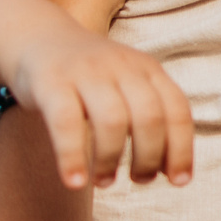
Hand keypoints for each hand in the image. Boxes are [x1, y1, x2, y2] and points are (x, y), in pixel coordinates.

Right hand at [8, 27, 199, 191]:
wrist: (38, 38)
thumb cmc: (90, 79)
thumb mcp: (127, 87)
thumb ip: (149, 120)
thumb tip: (168, 171)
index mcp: (147, 69)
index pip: (177, 110)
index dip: (182, 149)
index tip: (178, 181)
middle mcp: (121, 67)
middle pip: (149, 117)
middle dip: (149, 157)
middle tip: (139, 181)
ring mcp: (86, 72)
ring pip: (112, 120)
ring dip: (111, 160)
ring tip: (105, 182)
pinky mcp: (51, 82)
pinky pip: (66, 123)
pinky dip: (73, 157)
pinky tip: (75, 182)